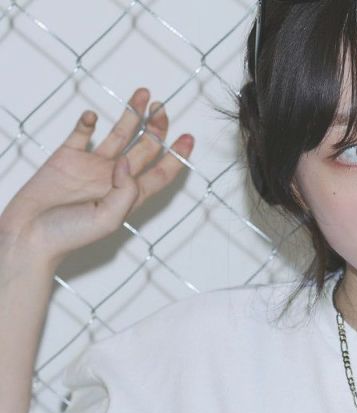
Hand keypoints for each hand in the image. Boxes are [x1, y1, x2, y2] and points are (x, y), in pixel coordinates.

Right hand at [0, 87, 193, 265]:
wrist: (30, 233)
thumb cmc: (69, 235)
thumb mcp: (107, 220)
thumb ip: (125, 192)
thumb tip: (129, 162)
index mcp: (128, 196)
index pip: (160, 174)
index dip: (176, 157)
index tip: (188, 138)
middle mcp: (114, 178)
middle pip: (145, 149)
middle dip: (156, 128)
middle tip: (162, 108)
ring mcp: (91, 166)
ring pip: (119, 135)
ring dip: (132, 115)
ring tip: (144, 95)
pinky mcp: (67, 156)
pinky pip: (82, 133)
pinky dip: (88, 122)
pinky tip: (93, 115)